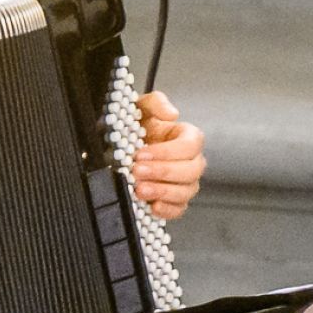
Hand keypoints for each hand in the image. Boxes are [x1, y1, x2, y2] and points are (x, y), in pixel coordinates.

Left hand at [131, 91, 205, 220]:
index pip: (190, 145)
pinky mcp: (176, 200)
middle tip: (137, 171)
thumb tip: (171, 113)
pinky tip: (151, 205)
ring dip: (162, 191)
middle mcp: (191, 161)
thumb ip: (155, 103)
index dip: (168, 152)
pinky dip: (167, 209)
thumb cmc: (136, 127)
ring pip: (186, 191)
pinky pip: (179, 209)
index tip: (142, 154)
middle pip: (191, 170)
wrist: (121, 148)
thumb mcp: (141, 108)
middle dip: (163, 172)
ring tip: (139, 189)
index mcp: (187, 137)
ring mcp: (186, 182)